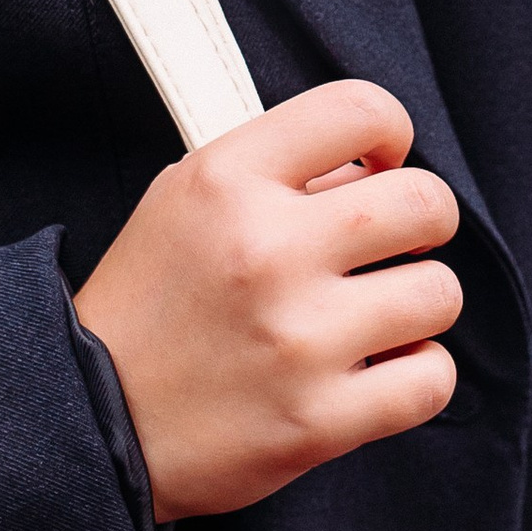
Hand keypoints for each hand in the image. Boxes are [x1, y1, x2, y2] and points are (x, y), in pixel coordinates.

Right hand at [74, 82, 461, 523]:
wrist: (91, 421)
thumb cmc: (149, 307)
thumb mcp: (183, 201)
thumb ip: (276, 170)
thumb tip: (376, 166)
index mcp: (227, 181)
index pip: (362, 109)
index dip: (391, 134)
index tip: (380, 166)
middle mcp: (266, 249)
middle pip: (426, 203)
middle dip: (423, 224)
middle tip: (389, 248)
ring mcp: (297, 338)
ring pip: (440, 293)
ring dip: (416, 306)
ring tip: (371, 318)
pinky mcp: (318, 420)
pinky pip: (432, 379)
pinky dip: (415, 375)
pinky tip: (374, 370)